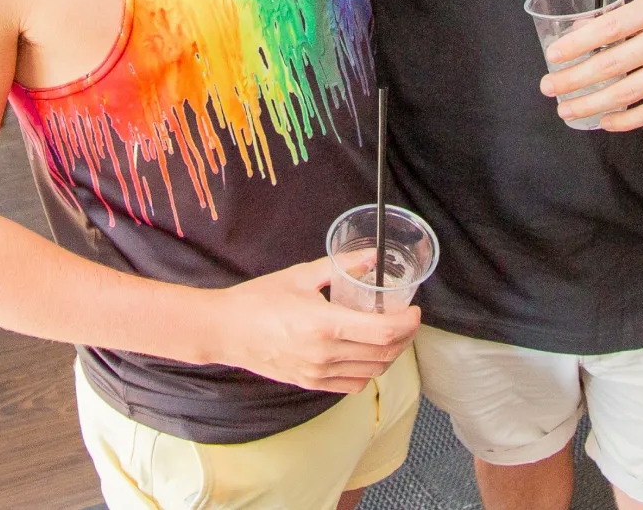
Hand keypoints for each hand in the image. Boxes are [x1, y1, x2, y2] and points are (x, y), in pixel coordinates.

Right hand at [210, 257, 419, 393]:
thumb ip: (340, 266)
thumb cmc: (260, 299)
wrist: (227, 330)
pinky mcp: (311, 384)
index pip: (384, 332)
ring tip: (390, 333)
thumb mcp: (301, 275)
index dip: (408, 323)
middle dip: (404, 337)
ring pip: (373, 371)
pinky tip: (366, 352)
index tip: (415, 310)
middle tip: (406, 318)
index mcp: (325, 325)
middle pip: (385, 354)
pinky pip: (353, 384)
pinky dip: (369, 370)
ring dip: (389, 354)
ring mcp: (319, 374)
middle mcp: (326, 355)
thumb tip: (372, 258)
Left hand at [539, 0, 642, 131]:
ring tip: (568, 107)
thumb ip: (628, 16)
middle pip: (612, 65)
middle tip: (549, 86)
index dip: (577, 44)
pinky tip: (605, 121)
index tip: (553, 54)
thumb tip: (584, 32)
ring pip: (628, 92)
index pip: (609, 28)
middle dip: (575, 78)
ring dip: (592, 103)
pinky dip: (626, 119)